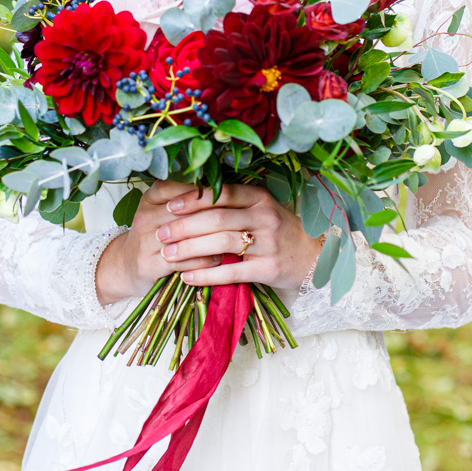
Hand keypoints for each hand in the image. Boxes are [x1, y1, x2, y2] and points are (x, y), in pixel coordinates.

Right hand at [95, 181, 227, 305]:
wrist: (126, 265)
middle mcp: (146, 216)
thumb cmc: (155, 234)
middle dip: (217, 217)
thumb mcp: (165, 209)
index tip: (231, 199)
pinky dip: (205, 261)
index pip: (184, 188)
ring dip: (214, 240)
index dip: (208, 193)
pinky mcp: (149, 265)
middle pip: (188, 213)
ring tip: (231, 241)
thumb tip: (230, 191)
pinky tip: (217, 259)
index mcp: (152, 197)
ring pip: (188, 237)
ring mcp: (145, 241)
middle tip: (239, 220)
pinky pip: (184, 261)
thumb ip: (190, 199)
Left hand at [151, 183, 321, 289]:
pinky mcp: (269, 268)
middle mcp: (265, 216)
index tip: (169, 205)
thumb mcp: (259, 209)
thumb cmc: (276, 230)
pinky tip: (187, 277)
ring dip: (190, 249)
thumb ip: (231, 203)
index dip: (192, 199)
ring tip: (167, 254)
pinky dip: (206, 275)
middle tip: (161, 233)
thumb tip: (187, 197)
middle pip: (217, 218)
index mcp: (259, 197)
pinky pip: (231, 271)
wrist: (310, 257)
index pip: (221, 193)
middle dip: (184, 226)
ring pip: (221, 243)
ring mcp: (269, 243)